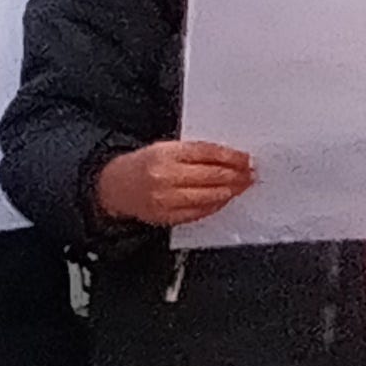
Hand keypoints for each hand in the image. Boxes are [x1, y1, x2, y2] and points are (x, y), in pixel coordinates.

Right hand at [97, 139, 256, 227]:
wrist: (116, 186)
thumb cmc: (143, 166)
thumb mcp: (164, 149)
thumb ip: (193, 154)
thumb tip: (228, 159)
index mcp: (164, 153)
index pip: (205, 153)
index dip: (230, 156)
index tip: (245, 158)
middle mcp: (164, 175)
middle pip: (209, 175)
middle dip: (235, 175)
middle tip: (249, 174)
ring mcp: (165, 198)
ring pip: (207, 195)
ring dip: (229, 191)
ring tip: (241, 186)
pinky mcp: (166, 216)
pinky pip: (198, 212)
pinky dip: (215, 205)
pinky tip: (224, 199)